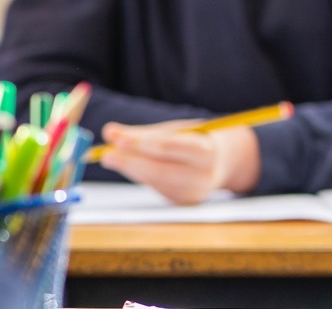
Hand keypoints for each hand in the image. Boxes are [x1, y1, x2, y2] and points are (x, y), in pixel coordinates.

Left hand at [98, 120, 259, 204]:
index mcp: (205, 150)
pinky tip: (130, 166)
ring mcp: (193, 192)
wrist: (224, 162)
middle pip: (159, 169)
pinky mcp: (183, 202)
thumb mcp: (178, 130)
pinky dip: (141, 175)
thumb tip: (110, 133)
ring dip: (129, 168)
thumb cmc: (197, 140)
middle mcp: (203, 175)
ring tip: (110, 157)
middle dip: (129, 160)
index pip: (168, 146)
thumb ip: (144, 133)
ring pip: (154, 180)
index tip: (115, 136)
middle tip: (106, 153)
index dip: (139, 142)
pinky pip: (156, 187)